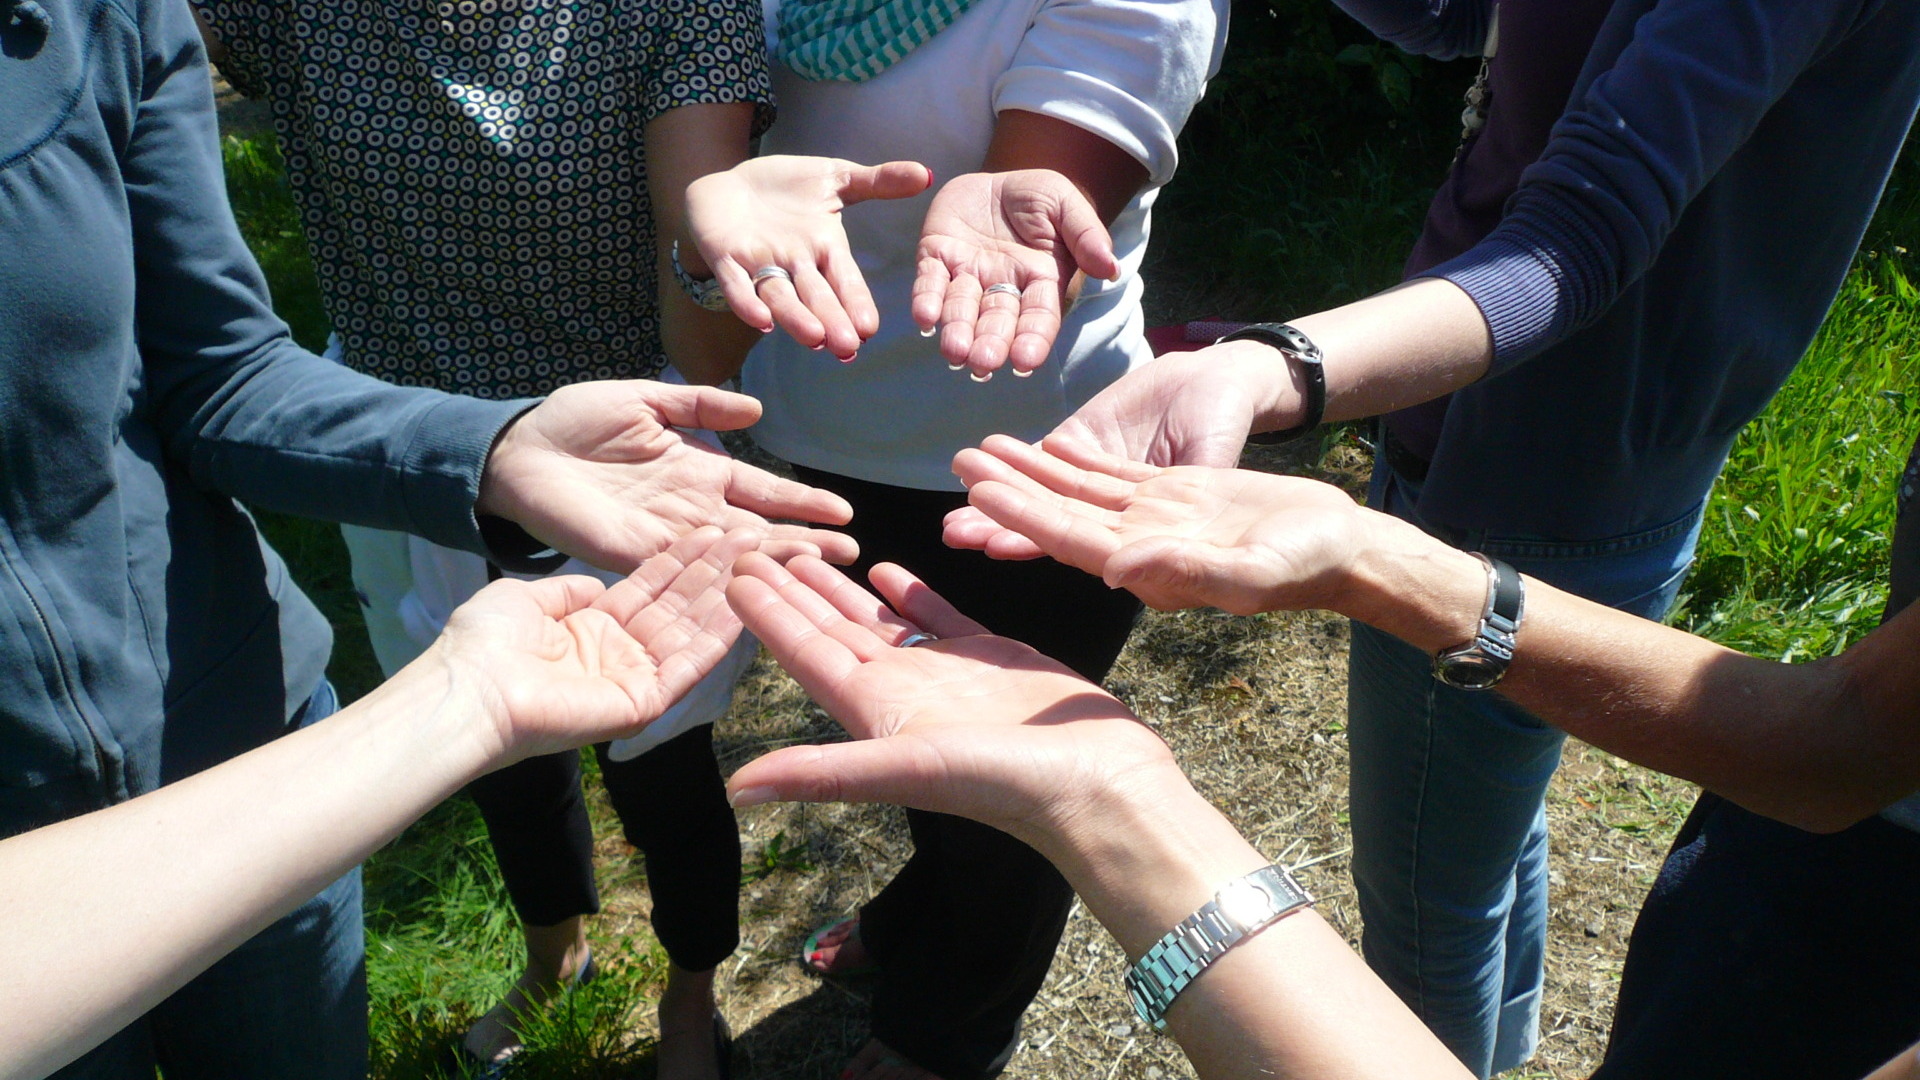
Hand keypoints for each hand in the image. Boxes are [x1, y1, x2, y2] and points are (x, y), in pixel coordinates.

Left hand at [428, 526, 759, 764]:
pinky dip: (716, 635)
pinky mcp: (643, 701)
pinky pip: (688, 665)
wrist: (470, 688)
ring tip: (755, 558)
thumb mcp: (527, 597)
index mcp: (591, 628)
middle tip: (750, 536)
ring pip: (690, 631)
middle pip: (677, 606)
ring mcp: (633, 678)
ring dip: (724, 595)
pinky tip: (742, 603)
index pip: (650, 589)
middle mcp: (618, 653)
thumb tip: (597, 586)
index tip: (713, 530)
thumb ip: (569, 589)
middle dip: (713, 570)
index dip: (680, 559)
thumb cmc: (484, 643)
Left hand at [476, 380, 857, 571]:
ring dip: (777, 561)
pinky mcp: (637, 554)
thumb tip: (756, 410)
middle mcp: (691, 509)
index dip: (800, 503)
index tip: (842, 514)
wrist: (517, 452)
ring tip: (822, 570)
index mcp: (697, 471)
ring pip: (734, 553)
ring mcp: (667, 535)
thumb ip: (698, 405)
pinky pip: (690, 567)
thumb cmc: (574, 423)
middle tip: (851, 554)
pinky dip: (723, 573)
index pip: (761, 491)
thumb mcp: (645, 401)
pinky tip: (760, 578)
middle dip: (804, 541)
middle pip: (760, 529)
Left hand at [685, 155, 933, 358]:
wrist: (729, 180)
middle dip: (830, 321)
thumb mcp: (835, 177)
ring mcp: (760, 263)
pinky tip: (759, 320)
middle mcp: (795, 264)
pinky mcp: (725, 257)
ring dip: (795, 318)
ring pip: (780, 296)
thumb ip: (879, 181)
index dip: (855, 303)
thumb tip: (926, 174)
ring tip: (814, 339)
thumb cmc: (785, 187)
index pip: (844, 280)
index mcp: (824, 249)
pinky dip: (746, 301)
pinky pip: (736, 283)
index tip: (870, 328)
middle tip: (846, 347)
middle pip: (815, 297)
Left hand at [722, 552, 1177, 851]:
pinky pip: (938, 618)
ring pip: (878, 622)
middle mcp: (900, 693)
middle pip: (831, 631)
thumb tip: (736, 791)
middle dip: (791, 590)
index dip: (766, 614)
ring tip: (807, 550)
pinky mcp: (991, 658)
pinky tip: (889, 570)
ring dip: (841, 589)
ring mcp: (945, 676)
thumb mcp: (903, 769)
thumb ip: (822, 772)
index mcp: (873, 711)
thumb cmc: (1005, 782)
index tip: (730, 568)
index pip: (805, 652)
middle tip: (754, 542)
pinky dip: (911, 596)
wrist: (1096, 785)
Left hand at [912, 170, 1119, 378]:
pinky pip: (929, 283)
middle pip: (997, 321)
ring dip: (957, 332)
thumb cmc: (1039, 198)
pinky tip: (925, 318)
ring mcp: (968, 276)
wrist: (997, 180)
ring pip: (962, 309)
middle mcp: (1003, 288)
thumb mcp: (1067, 205)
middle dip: (990, 343)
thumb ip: (1087, 235)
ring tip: (954, 352)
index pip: (1038, 316)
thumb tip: (1111, 269)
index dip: (1032, 339)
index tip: (1024, 362)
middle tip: (982, 364)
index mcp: (1041, 282)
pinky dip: (926, 301)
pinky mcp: (936, 258)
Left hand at [950, 436, 1364, 613]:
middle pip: (1058, 514)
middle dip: (1006, 490)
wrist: (1343, 544)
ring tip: (982, 446)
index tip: (974, 493)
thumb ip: (1184, 571)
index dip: (1018, 515)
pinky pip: (1112, 475)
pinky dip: (1076, 459)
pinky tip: (1044, 443)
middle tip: (956, 463)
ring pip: (1076, 492)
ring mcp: (1154, 519)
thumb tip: (1115, 568)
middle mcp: (1140, 544)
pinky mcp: (1174, 495)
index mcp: (1148, 565)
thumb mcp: (1249, 570)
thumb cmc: (1306, 563)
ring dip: (1030, 470)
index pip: (1066, 539)